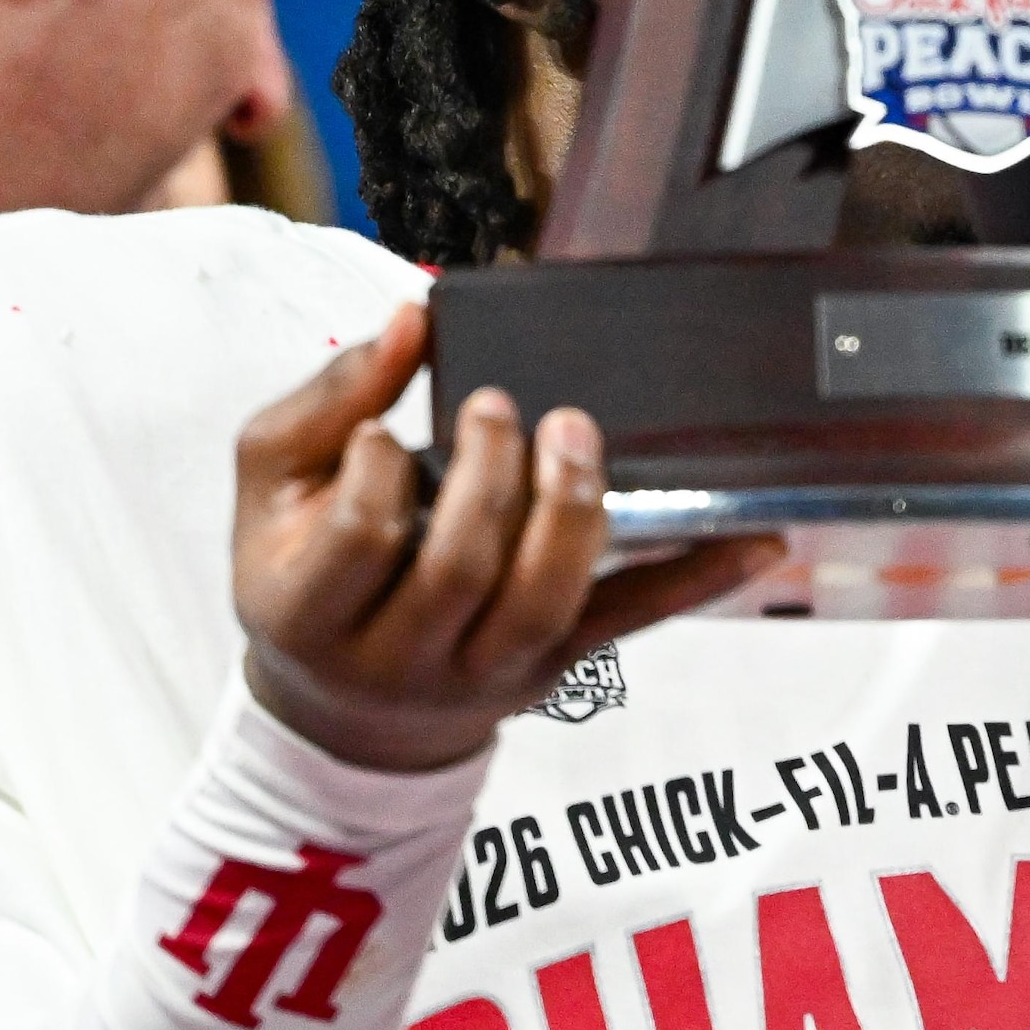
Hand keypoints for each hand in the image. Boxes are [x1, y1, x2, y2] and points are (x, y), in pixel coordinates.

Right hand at [235, 301, 779, 772]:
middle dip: (492, 476)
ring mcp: (485, 671)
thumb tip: (411, 319)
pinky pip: (634, 621)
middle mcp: (399, 656)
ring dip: (575, 512)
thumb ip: (326, 404)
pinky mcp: (555, 669)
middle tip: (503, 409)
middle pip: (461, 568)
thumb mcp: (273, 490)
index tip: (387, 430)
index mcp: (309, 609)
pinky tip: (756, 540)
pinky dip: (698, 579)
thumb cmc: (303, 574)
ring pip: (547, 601)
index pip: (359, 535)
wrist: (344, 710)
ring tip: (575, 435)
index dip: (381, 470)